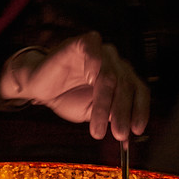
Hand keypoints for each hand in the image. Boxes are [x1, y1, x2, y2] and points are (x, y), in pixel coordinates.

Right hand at [0, 32, 149, 140]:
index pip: (139, 91)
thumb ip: (108, 117)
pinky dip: (95, 63)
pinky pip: (93, 49)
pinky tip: (91, 79)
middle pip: (126, 85)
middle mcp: (114, 63)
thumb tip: (125, 131)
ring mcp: (99, 52)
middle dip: (122, 113)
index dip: (140, 111)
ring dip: (105, 102)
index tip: (136, 131)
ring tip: (98, 126)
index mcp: (121, 78)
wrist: (39, 86)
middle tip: (118, 134)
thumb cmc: (66, 97)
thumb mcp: (91, 113)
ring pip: (110, 74)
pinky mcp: (81, 43)